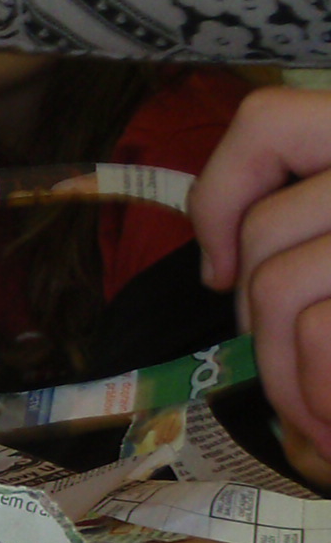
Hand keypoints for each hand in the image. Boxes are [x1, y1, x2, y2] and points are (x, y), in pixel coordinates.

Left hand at [189, 86, 330, 483]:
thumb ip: (318, 231)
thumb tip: (221, 270)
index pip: (270, 121)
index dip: (222, 194)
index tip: (225, 270)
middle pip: (266, 228)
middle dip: (253, 322)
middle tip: (286, 373)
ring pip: (280, 283)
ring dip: (282, 375)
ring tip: (313, 421)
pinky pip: (323, 326)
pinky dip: (314, 393)